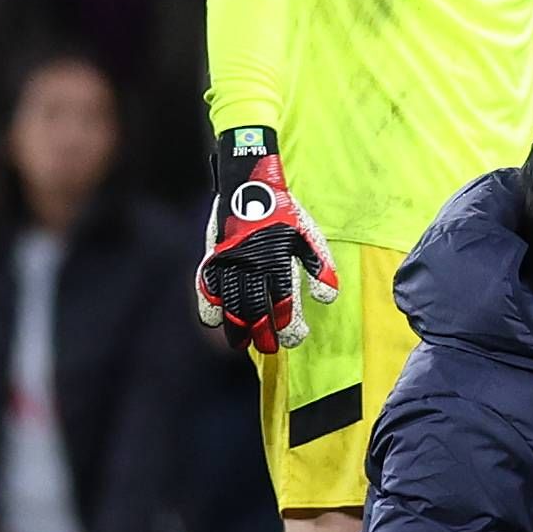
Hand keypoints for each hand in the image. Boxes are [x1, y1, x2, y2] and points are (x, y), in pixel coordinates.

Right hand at [195, 129, 336, 356]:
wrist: (249, 183)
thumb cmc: (285, 214)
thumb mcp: (309, 236)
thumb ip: (320, 267)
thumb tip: (326, 299)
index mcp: (278, 259)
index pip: (283, 302)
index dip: (288, 325)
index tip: (294, 338)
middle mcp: (251, 264)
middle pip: (255, 309)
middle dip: (263, 333)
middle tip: (271, 348)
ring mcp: (228, 261)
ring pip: (229, 304)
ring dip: (236, 327)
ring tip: (243, 344)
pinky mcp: (211, 256)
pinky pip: (205, 287)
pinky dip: (209, 305)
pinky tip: (214, 321)